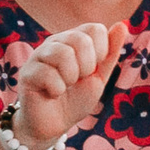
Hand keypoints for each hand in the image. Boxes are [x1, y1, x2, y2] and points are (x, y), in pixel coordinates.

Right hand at [10, 22, 131, 149]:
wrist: (54, 125)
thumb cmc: (76, 99)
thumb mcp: (99, 77)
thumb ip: (110, 52)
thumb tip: (123, 25)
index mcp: (73, 39)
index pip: (95, 29)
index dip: (101, 53)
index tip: (92, 70)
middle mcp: (55, 42)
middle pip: (80, 39)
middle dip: (87, 67)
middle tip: (77, 80)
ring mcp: (38, 55)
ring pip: (63, 54)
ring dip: (70, 78)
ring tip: (64, 86)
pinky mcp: (27, 73)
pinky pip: (49, 75)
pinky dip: (57, 90)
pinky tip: (51, 94)